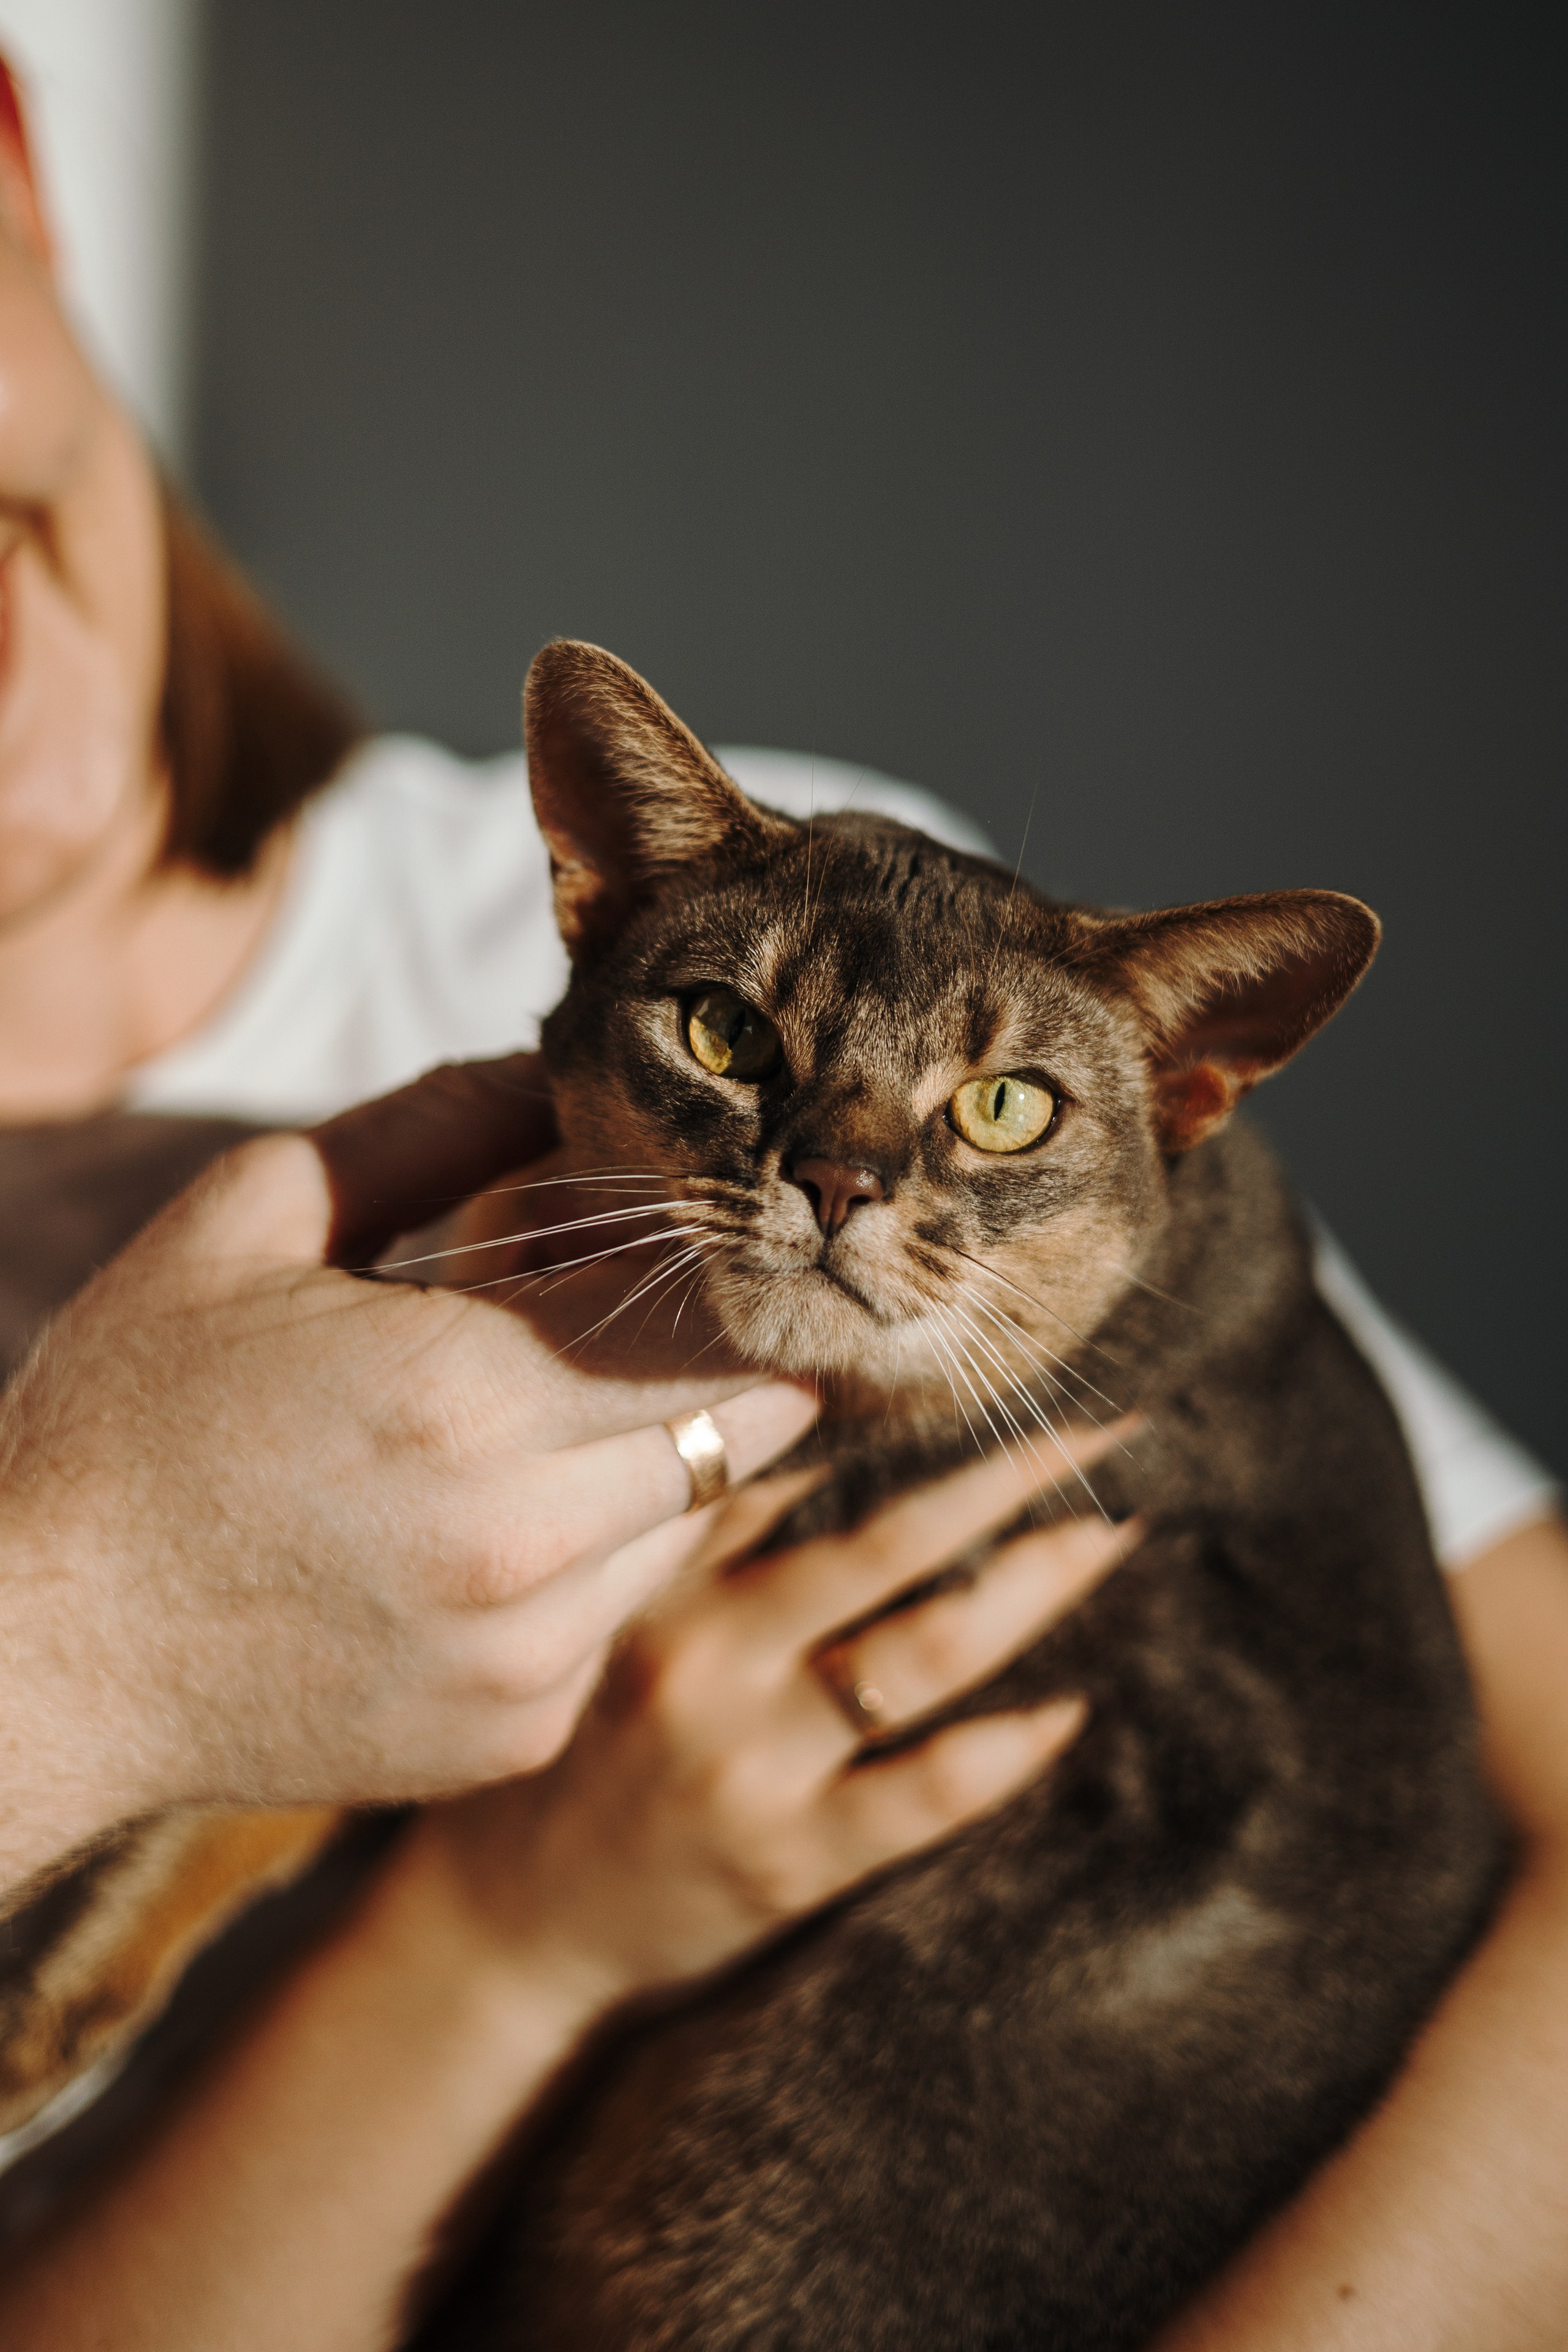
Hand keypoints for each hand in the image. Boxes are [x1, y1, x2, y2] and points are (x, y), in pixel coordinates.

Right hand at [0, 1057, 814, 1891]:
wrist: (42, 1651)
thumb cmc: (131, 1419)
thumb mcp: (246, 1224)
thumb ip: (427, 1127)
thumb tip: (561, 1071)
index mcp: (464, 1392)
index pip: (709, 1313)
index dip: (732, 1264)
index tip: (719, 1233)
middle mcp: (524, 1539)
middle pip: (743, 1421)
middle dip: (729, 1353)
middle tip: (663, 1308)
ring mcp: (530, 1655)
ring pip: (693, 1517)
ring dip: (651, 1451)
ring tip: (534, 1414)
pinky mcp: (520, 1731)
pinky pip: (619, 1614)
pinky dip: (588, 1556)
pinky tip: (477, 1525)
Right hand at [418, 1435, 1140, 2006]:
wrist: (505, 1923)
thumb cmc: (571, 1732)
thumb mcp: (605, 1605)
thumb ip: (694, 1515)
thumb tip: (803, 1396)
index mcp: (656, 1579)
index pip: (797, 1461)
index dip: (902, 1404)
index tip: (984, 1355)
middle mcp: (705, 1660)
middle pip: (889, 1544)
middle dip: (1008, 1476)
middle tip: (1104, 1424)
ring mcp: (751, 1763)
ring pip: (925, 1654)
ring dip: (1034, 1586)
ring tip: (1110, 1533)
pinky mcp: (790, 1861)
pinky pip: (925, 1792)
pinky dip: (1006, 1748)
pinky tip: (1068, 1708)